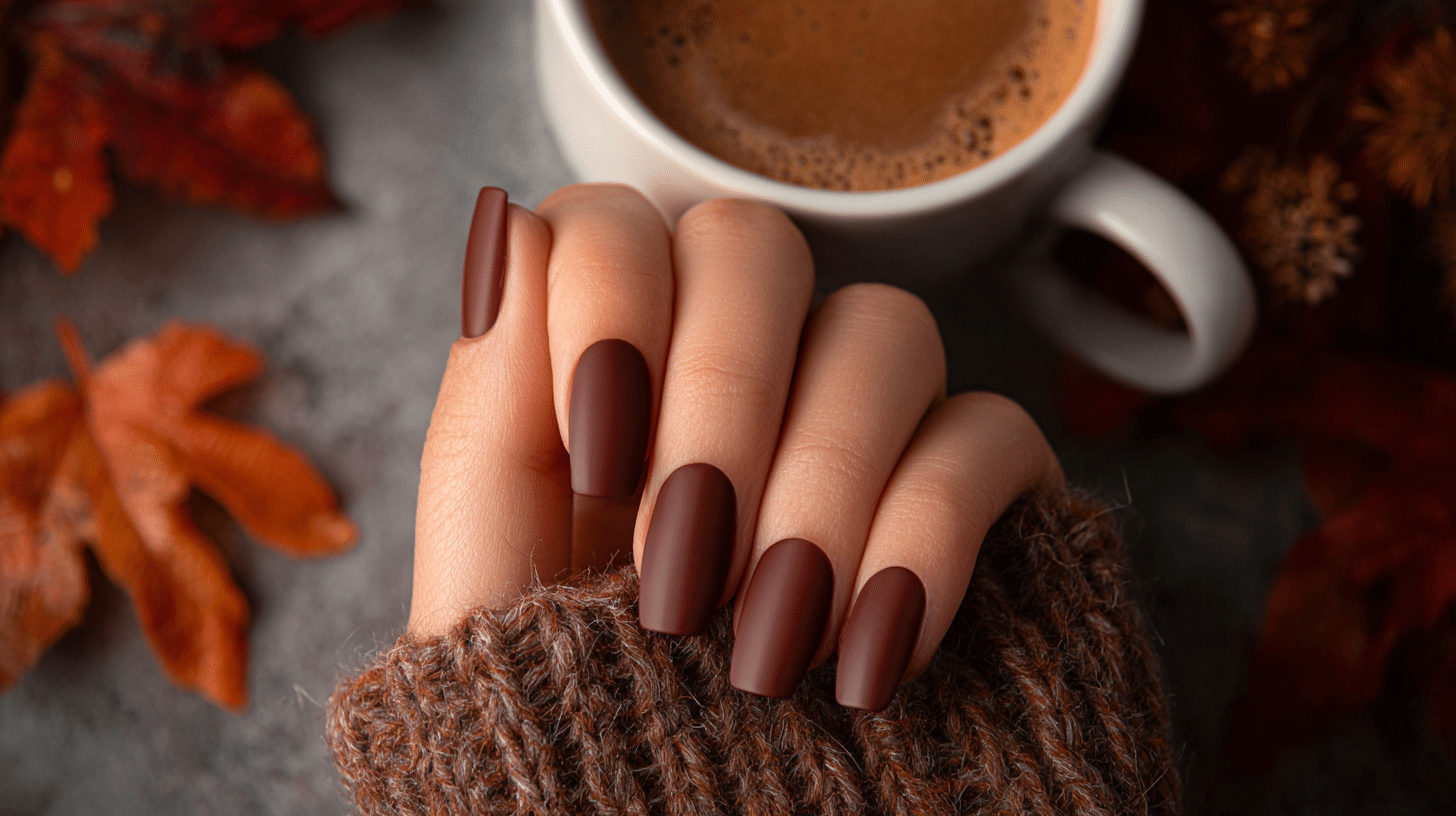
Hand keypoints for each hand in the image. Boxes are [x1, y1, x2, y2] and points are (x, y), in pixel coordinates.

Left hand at [409, 184, 1061, 709]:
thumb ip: (486, 407)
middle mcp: (732, 370)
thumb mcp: (485, 583)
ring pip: (883, 327)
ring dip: (820, 477)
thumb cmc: (559, 718)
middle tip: (683, 563)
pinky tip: (870, 654)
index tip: (598, 451)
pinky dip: (928, 536)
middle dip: (719, 395)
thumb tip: (513, 229)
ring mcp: (854, 422)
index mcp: (604, 372)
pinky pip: (988, 435)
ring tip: (770, 642)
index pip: (615, 222)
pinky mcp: (962, 490)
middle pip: (754, 245)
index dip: (609, 302)